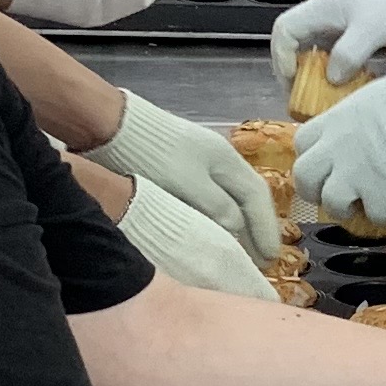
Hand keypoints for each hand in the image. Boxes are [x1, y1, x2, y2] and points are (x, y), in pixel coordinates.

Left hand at [92, 90, 281, 260]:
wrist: (113, 126)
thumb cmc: (154, 156)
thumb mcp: (188, 183)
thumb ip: (217, 206)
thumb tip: (238, 226)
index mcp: (226, 159)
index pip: (257, 196)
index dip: (266, 227)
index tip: (273, 257)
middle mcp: (218, 158)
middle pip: (248, 195)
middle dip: (258, 227)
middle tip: (265, 259)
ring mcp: (199, 160)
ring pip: (230, 196)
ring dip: (241, 224)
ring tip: (244, 251)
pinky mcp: (179, 167)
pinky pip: (213, 196)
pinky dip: (221, 216)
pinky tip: (215, 231)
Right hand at [271, 0, 385, 85]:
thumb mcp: (371, 29)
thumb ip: (347, 55)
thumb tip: (331, 79)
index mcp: (321, 9)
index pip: (283, 31)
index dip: (281, 56)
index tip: (293, 79)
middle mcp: (327, 15)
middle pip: (296, 43)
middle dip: (296, 71)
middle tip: (305, 95)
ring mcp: (342, 23)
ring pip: (317, 50)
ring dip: (318, 73)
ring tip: (326, 94)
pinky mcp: (358, 30)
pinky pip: (338, 53)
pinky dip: (339, 69)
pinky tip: (351, 83)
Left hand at [294, 64, 385, 229]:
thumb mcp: (366, 101)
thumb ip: (353, 123)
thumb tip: (359, 137)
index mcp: (332, 121)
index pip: (302, 142)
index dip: (310, 156)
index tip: (322, 162)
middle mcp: (335, 146)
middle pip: (304, 176)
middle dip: (314, 190)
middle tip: (330, 193)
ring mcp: (353, 169)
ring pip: (331, 201)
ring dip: (343, 208)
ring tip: (358, 205)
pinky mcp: (377, 188)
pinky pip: (373, 213)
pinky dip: (381, 215)